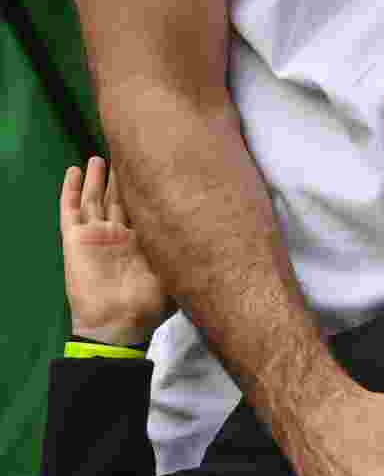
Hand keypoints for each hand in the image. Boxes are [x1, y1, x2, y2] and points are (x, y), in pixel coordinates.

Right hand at [60, 156, 174, 344]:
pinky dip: (71, 190)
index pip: (144, 208)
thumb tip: (222, 240)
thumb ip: (189, 257)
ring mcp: (96, 235)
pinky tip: (75, 171)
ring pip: (95, 198)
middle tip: (129, 150)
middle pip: (119, 198)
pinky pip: (70, 210)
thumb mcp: (177, 276)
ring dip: (98, 178)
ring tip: (101, 155)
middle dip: (122, 176)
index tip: (158, 164)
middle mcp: (120, 235)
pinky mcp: (76, 240)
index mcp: (142, 242)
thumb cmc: (149, 306)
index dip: (147, 188)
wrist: (119, 324)